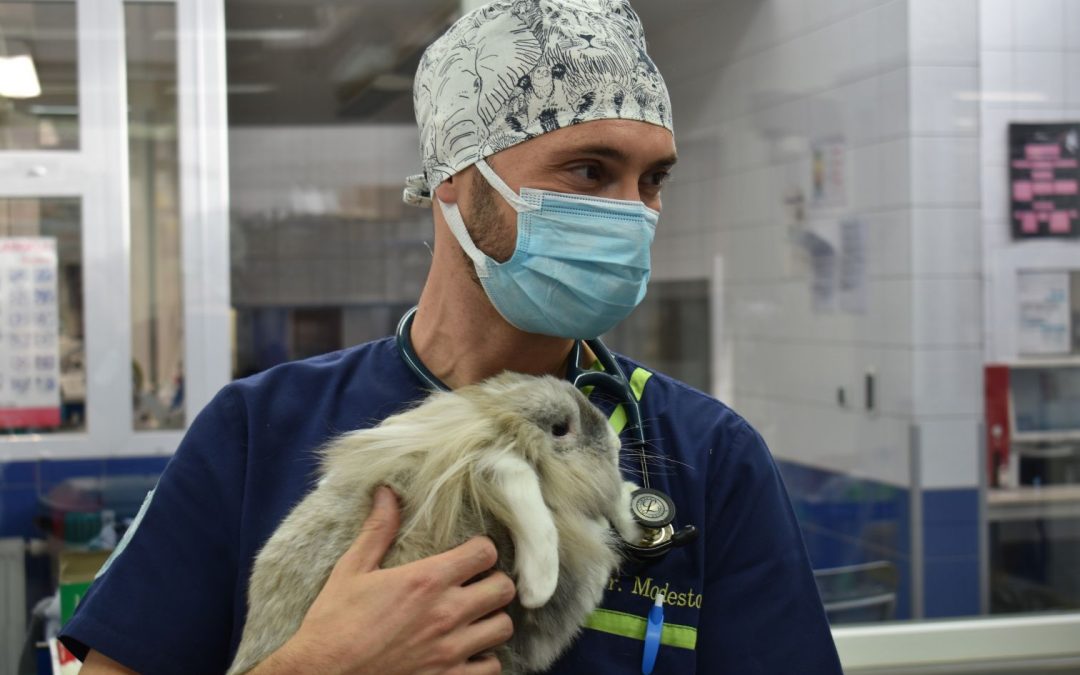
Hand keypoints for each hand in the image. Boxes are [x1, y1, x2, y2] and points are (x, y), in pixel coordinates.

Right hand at [253, 486, 513, 674]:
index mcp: (426, 581)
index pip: (485, 553)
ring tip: (475, 617)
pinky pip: (491, 667)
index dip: (481, 550)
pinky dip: (484, 658)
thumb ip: (378, 530)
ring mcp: (450, 650)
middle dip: (493, 582)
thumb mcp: (352, 570)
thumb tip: (387, 492)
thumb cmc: (333, 623)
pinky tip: (467, 650)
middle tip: (477, 585)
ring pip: (502, 628)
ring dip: (491, 619)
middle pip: (503, 589)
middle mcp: (446, 614)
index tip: (470, 554)